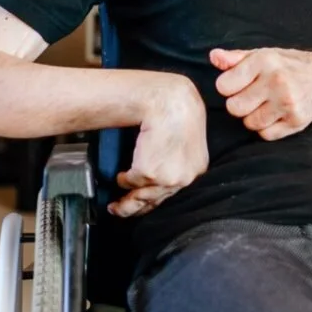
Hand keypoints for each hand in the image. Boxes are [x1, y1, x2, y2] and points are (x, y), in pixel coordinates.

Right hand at [110, 80, 207, 216]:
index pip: (173, 192)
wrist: (170, 101)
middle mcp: (184, 178)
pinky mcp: (149, 173)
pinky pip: (130, 182)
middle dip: (135, 208)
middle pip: (156, 201)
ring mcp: (167, 178)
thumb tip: (162, 168)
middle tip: (120, 210)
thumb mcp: (185, 139)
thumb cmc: (177, 112)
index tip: (142, 204)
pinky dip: (123, 179)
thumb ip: (177, 158)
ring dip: (125, 201)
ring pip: (141, 196)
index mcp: (196, 169)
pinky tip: (120, 176)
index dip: (154, 200)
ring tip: (115, 204)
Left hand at [211, 48, 311, 139]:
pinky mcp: (297, 121)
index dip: (230, 87)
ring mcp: (288, 102)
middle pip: (234, 107)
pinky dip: (269, 128)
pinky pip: (265, 134)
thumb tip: (213, 57)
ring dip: (255, 117)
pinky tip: (279, 114)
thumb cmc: (292, 66)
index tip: (241, 84)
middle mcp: (277, 80)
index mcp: (265, 60)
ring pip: (249, 123)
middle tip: (256, 96)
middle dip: (241, 104)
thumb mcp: (265, 55)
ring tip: (269, 105)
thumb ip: (236, 58)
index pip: (224, 86)